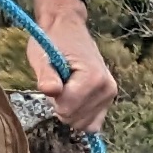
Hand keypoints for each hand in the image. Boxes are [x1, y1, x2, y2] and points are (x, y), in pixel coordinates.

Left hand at [25, 0, 117, 132]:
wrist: (68, 28)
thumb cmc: (52, 41)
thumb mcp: (41, 56)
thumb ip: (46, 75)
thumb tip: (50, 91)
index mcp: (93, 78)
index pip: (67, 109)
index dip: (53, 99)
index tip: (53, 81)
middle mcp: (107, 88)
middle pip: (75, 119)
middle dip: (61, 106)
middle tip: (60, 83)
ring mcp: (110, 95)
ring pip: (83, 124)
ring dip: (70, 110)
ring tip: (68, 88)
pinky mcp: (109, 99)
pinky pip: (93, 123)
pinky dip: (81, 115)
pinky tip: (75, 100)